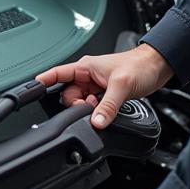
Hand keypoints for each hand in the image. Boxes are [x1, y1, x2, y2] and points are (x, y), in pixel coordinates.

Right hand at [37, 43, 172, 128]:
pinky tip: (105, 112)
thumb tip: (96, 122)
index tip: (32, 89)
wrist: (158, 68)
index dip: (43, 81)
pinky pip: (92, 106)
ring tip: (100, 109)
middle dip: (75, 105)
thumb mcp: (121, 86)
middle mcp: (88, 76)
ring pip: (80, 102)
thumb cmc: (140, 66)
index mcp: (86, 67)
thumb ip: (107, 106)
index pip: (57, 73)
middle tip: (89, 108)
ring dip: (87, 109)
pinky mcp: (104, 94)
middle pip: (68, 94)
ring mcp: (96, 86)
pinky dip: (96, 112)